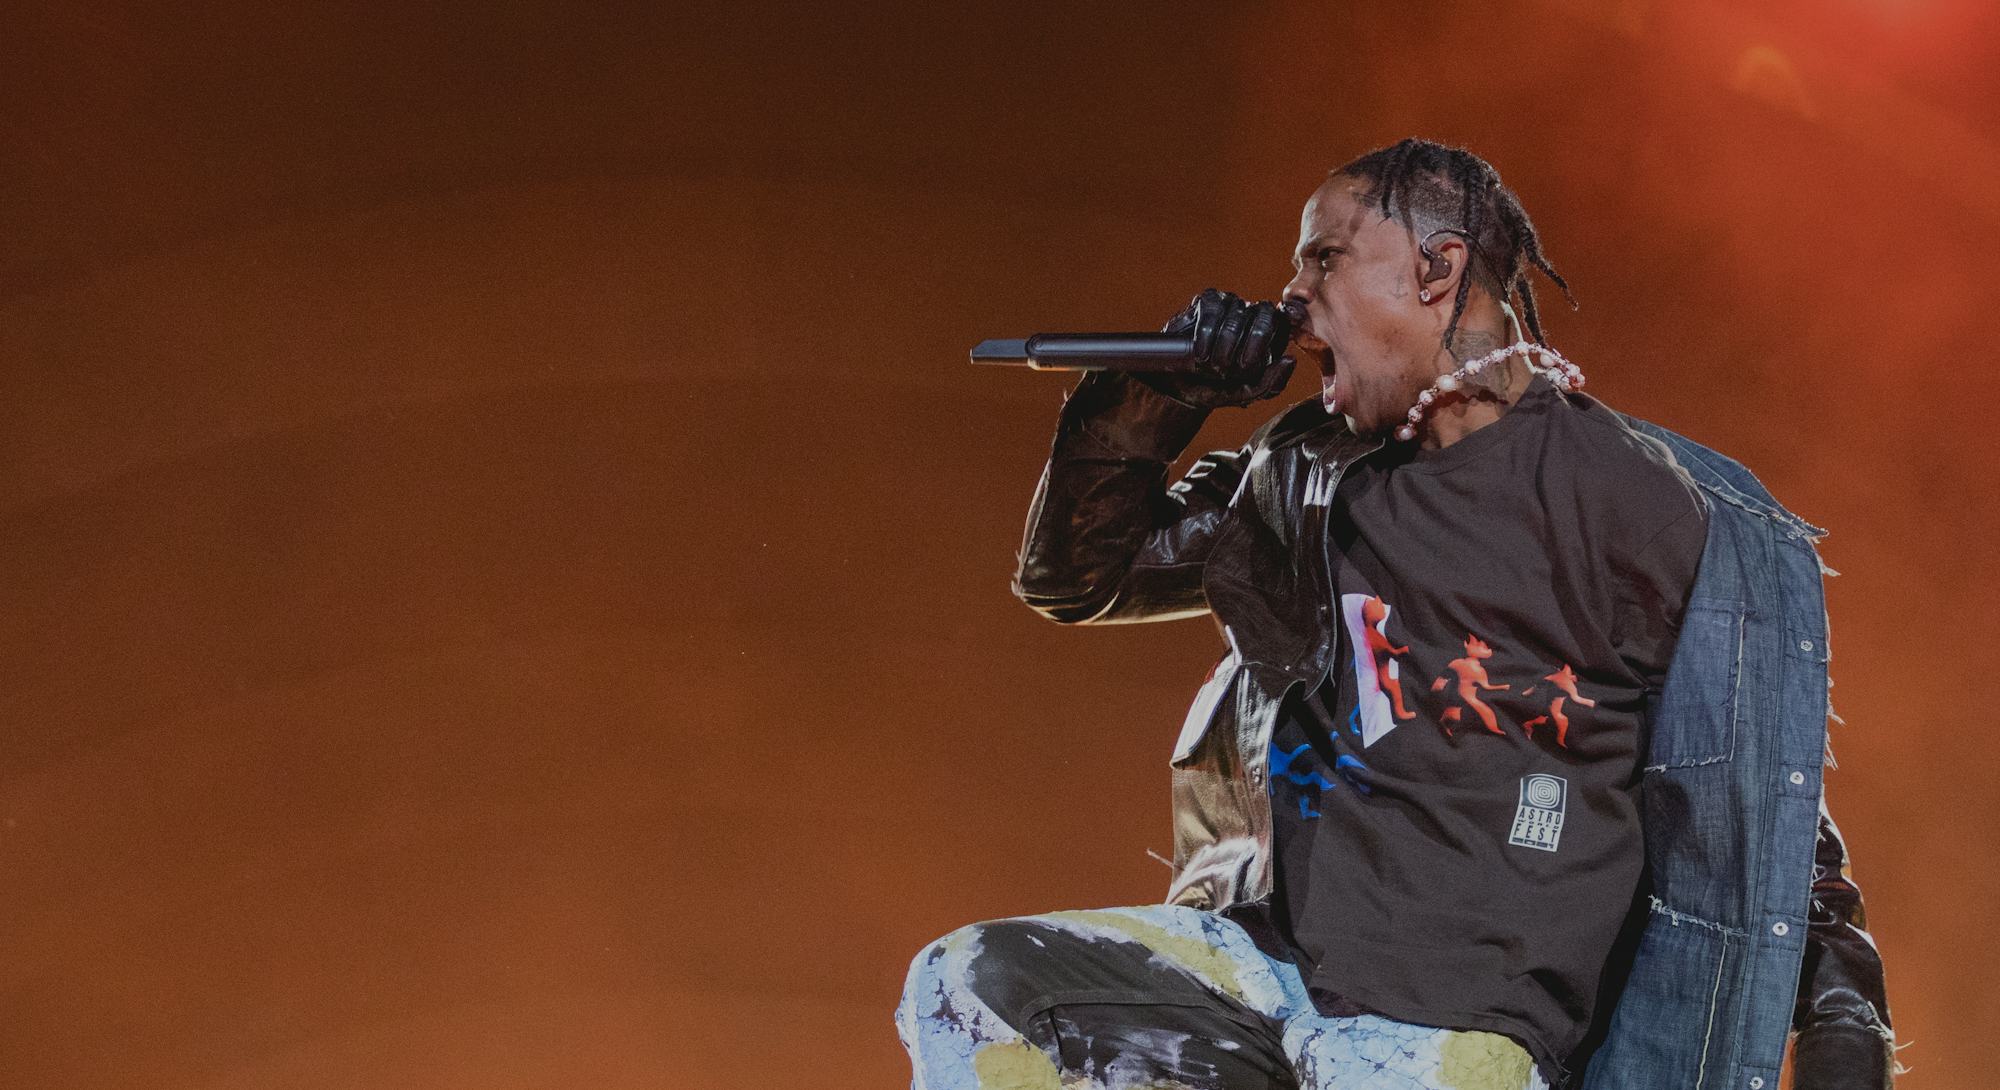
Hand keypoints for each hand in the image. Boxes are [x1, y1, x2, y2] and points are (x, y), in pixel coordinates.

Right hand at [1132, 289, 1296, 409]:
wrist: (1181, 387)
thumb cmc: (1217, 388)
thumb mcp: (1246, 394)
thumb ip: (1271, 383)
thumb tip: (1290, 359)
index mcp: (1272, 336)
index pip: (1286, 319)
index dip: (1287, 320)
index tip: (1278, 336)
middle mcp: (1254, 315)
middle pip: (1264, 314)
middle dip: (1249, 345)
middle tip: (1230, 370)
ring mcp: (1231, 305)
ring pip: (1236, 316)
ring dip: (1222, 346)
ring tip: (1209, 367)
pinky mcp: (1208, 301)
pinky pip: (1212, 309)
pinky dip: (1205, 333)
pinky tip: (1200, 352)